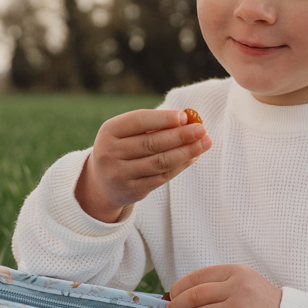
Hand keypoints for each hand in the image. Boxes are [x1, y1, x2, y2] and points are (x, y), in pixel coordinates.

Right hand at [75, 109, 211, 222]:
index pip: (139, 121)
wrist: (102, 182)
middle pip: (152, 143)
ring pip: (160, 162)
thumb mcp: (127, 133)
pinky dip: (181, 166)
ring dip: (186, 152)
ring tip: (205, 143)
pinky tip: (194, 157)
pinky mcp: (132, 191)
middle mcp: (110, 153)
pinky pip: (162, 178)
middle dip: (180, 136)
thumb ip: (153, 126)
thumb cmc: (123, 148)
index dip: (163, 119)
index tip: (186, 116)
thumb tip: (188, 121)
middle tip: (202, 130)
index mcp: (109, 131)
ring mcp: (120, 174)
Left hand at [166, 265, 281, 307]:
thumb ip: (216, 283)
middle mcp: (237, 289)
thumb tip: (179, 293)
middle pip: (194, 297)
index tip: (172, 295)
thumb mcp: (242, 281)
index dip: (179, 287)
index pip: (198, 277)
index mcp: (236, 272)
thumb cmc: (259, 301)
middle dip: (177, 305)